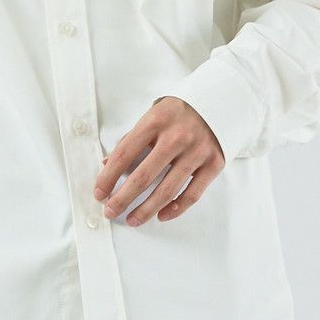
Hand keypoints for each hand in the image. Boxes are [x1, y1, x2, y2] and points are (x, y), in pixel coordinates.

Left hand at [93, 97, 225, 226]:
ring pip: (167, 190)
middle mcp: (176, 137)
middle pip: (144, 176)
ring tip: (132, 220)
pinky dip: (176, 209)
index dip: (108, 177)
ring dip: (146, 210)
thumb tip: (107, 164)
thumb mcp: (152, 116)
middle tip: (110, 212)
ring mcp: (197, 151)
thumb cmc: (179, 111)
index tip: (99, 193)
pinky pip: (192, 194)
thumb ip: (131, 140)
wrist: (220, 99)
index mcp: (156, 121)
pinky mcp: (214, 163)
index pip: (125, 154)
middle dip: (123, 198)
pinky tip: (161, 216)